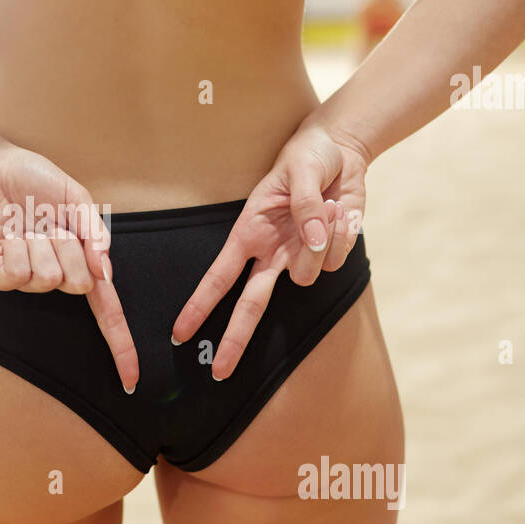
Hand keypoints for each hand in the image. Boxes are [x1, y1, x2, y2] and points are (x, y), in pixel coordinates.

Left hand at [0, 143, 139, 392]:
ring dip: (41, 243)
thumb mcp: (77, 199)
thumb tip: (105, 273)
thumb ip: (97, 233)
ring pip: (47, 279)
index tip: (131, 379)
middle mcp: (54, 275)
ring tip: (26, 222)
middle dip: (70, 248)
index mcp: (79, 261)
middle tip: (51, 223)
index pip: (105, 310)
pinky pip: (17, 275)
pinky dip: (16, 247)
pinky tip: (8, 231)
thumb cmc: (33, 180)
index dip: (119, 345)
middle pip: (78, 284)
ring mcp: (25, 278)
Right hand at [170, 118, 367, 379]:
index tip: (180, 333)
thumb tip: (311, 243)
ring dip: (321, 242)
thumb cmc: (308, 157)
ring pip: (308, 276)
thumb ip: (306, 208)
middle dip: (233, 339)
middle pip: (249, 305)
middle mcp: (270, 252)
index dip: (199, 305)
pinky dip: (344, 233)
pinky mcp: (327, 254)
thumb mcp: (301, 171)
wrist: (342, 151)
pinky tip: (339, 211)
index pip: (219, 277)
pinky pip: (338, 259)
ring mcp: (299, 256)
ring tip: (325, 204)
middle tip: (219, 372)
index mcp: (249, 232)